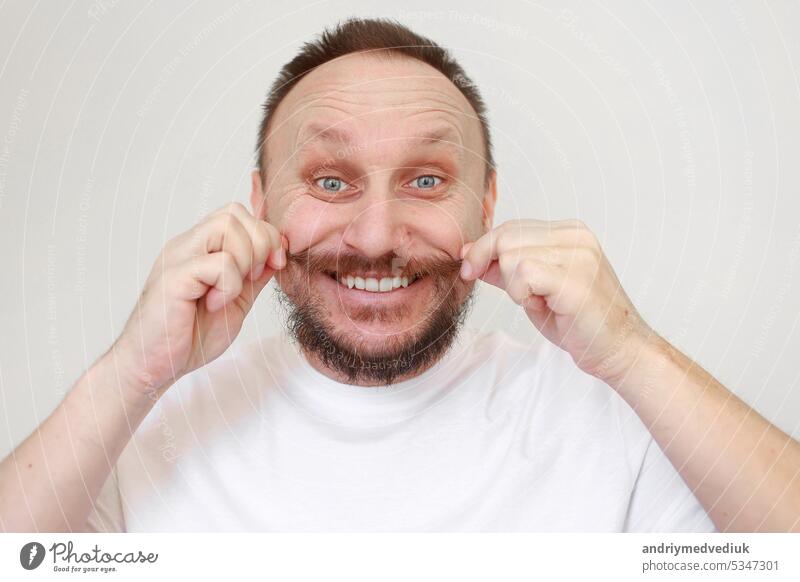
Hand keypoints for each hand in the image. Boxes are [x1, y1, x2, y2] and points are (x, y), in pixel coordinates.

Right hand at [113, 202, 285, 393]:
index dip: (266, 236)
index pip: (239, 215)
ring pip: (225, 225)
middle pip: (233, 212)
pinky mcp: (173, 278)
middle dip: (260, 242)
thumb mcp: (235, 303)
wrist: (154, 367)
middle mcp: (188, 246)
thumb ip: (253, 278)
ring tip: (230, 292)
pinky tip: (214, 305)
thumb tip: (278, 254)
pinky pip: (217, 262)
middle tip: (254, 277)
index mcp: (202, 249)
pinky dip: (228, 285)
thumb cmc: (189, 337)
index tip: (273, 266)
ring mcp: (178, 258)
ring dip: (244, 260)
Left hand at [460, 219, 653, 382]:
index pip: (511, 227)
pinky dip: (521, 293)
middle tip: (515, 294)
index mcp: (569, 233)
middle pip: (506, 236)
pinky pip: (524, 273)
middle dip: (493, 265)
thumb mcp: (533, 289)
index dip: (484, 248)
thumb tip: (469, 254)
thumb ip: (505, 269)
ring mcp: (578, 256)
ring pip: (511, 255)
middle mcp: (576, 237)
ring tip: (539, 301)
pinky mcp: (575, 279)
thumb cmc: (578, 322)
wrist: (619, 350)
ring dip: (513, 286)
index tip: (470, 268)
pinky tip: (542, 305)